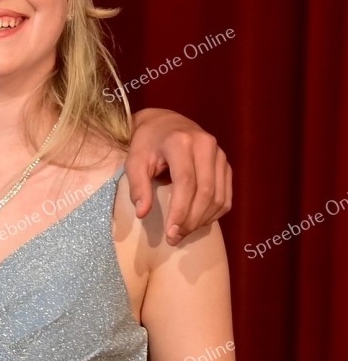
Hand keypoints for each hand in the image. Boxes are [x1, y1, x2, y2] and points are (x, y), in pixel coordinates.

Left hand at [125, 108, 231, 244]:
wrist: (165, 122)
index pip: (186, 182)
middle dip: (191, 219)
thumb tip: (142, 213)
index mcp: (181, 142)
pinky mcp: (226, 164)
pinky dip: (214, 213)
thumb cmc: (147, 143)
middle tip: (175, 237)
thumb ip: (137, 185)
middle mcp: (206, 146)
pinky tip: (197, 222)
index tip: (170, 233)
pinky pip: (226, 195)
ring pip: (219, 196)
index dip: (180, 210)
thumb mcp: (134, 160)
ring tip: (183, 232)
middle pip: (206, 192)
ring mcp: (220, 155)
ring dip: (203, 219)